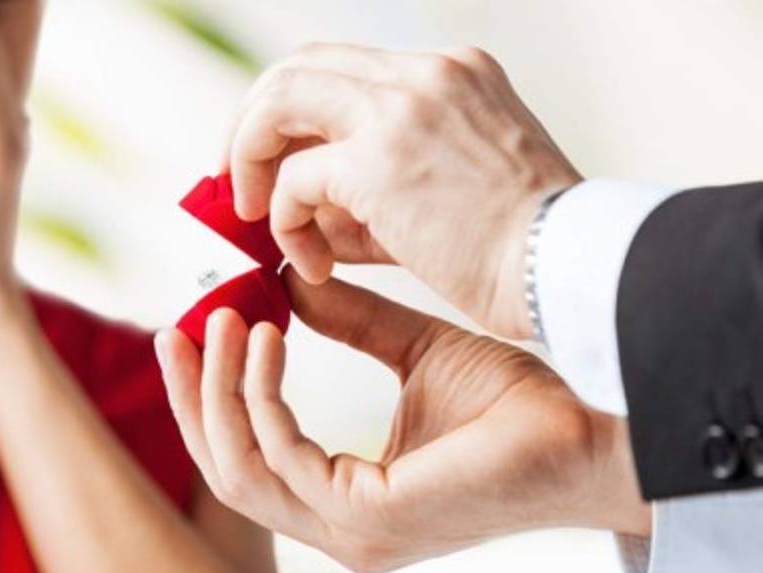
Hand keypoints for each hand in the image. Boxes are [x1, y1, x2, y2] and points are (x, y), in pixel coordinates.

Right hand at [154, 271, 647, 572]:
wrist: (590, 430)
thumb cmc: (516, 401)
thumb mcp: (414, 350)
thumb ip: (350, 325)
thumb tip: (287, 283)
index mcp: (344, 498)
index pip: (248, 458)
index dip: (209, 397)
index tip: (196, 331)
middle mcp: (337, 527)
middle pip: (224, 469)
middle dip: (190, 398)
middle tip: (174, 328)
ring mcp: (349, 532)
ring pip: (238, 468)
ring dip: (219, 390)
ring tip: (222, 320)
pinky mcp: (368, 520)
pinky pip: (282, 457)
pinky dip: (262, 394)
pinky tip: (269, 335)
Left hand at [228, 44, 581, 338]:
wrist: (569, 271)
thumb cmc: (520, 250)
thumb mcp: (444, 192)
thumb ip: (369, 190)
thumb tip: (299, 214)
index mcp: (451, 73)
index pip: (343, 69)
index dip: (293, 112)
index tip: (273, 160)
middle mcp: (425, 74)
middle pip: (298, 66)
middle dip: (251, 124)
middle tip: (237, 181)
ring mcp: (402, 108)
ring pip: (279, 102)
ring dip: (250, 159)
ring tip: (255, 217)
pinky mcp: (379, 160)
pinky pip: (295, 181)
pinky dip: (286, 223)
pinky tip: (314, 265)